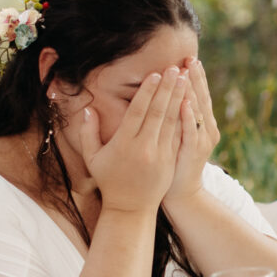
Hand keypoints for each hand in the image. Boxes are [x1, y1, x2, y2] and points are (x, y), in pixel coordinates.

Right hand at [80, 67, 188, 214]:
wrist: (130, 208)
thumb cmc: (109, 180)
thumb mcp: (93, 158)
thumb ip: (88, 133)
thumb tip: (88, 109)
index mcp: (124, 143)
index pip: (137, 112)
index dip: (147, 92)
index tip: (155, 74)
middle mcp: (143, 147)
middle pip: (158, 112)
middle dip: (167, 88)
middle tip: (175, 68)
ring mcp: (159, 154)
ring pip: (171, 121)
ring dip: (179, 98)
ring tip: (186, 78)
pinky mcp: (170, 160)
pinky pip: (178, 134)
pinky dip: (184, 117)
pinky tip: (189, 102)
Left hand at [163, 57, 219, 205]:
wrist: (180, 191)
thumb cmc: (174, 161)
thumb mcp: (176, 134)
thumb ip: (175, 114)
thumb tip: (169, 92)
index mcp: (202, 123)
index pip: (199, 94)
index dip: (194, 76)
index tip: (187, 57)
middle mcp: (207, 128)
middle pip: (201, 97)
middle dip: (195, 77)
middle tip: (190, 57)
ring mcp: (202, 139)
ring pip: (198, 110)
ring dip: (192, 90)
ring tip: (187, 71)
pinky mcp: (194, 151)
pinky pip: (191, 130)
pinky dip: (188, 115)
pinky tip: (184, 101)